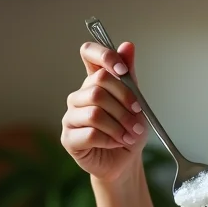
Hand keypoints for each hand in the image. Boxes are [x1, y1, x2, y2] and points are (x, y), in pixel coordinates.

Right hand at [61, 41, 148, 182]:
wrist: (125, 161)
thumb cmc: (129, 130)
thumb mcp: (136, 102)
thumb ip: (129, 75)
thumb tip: (127, 45)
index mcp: (93, 82)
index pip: (88, 53)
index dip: (104, 56)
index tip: (122, 71)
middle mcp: (79, 96)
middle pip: (97, 86)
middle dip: (124, 103)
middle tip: (139, 120)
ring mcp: (71, 117)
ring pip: (95, 112)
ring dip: (120, 125)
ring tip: (130, 135)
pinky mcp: (68, 138)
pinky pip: (90, 133)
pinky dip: (111, 139)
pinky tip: (117, 143)